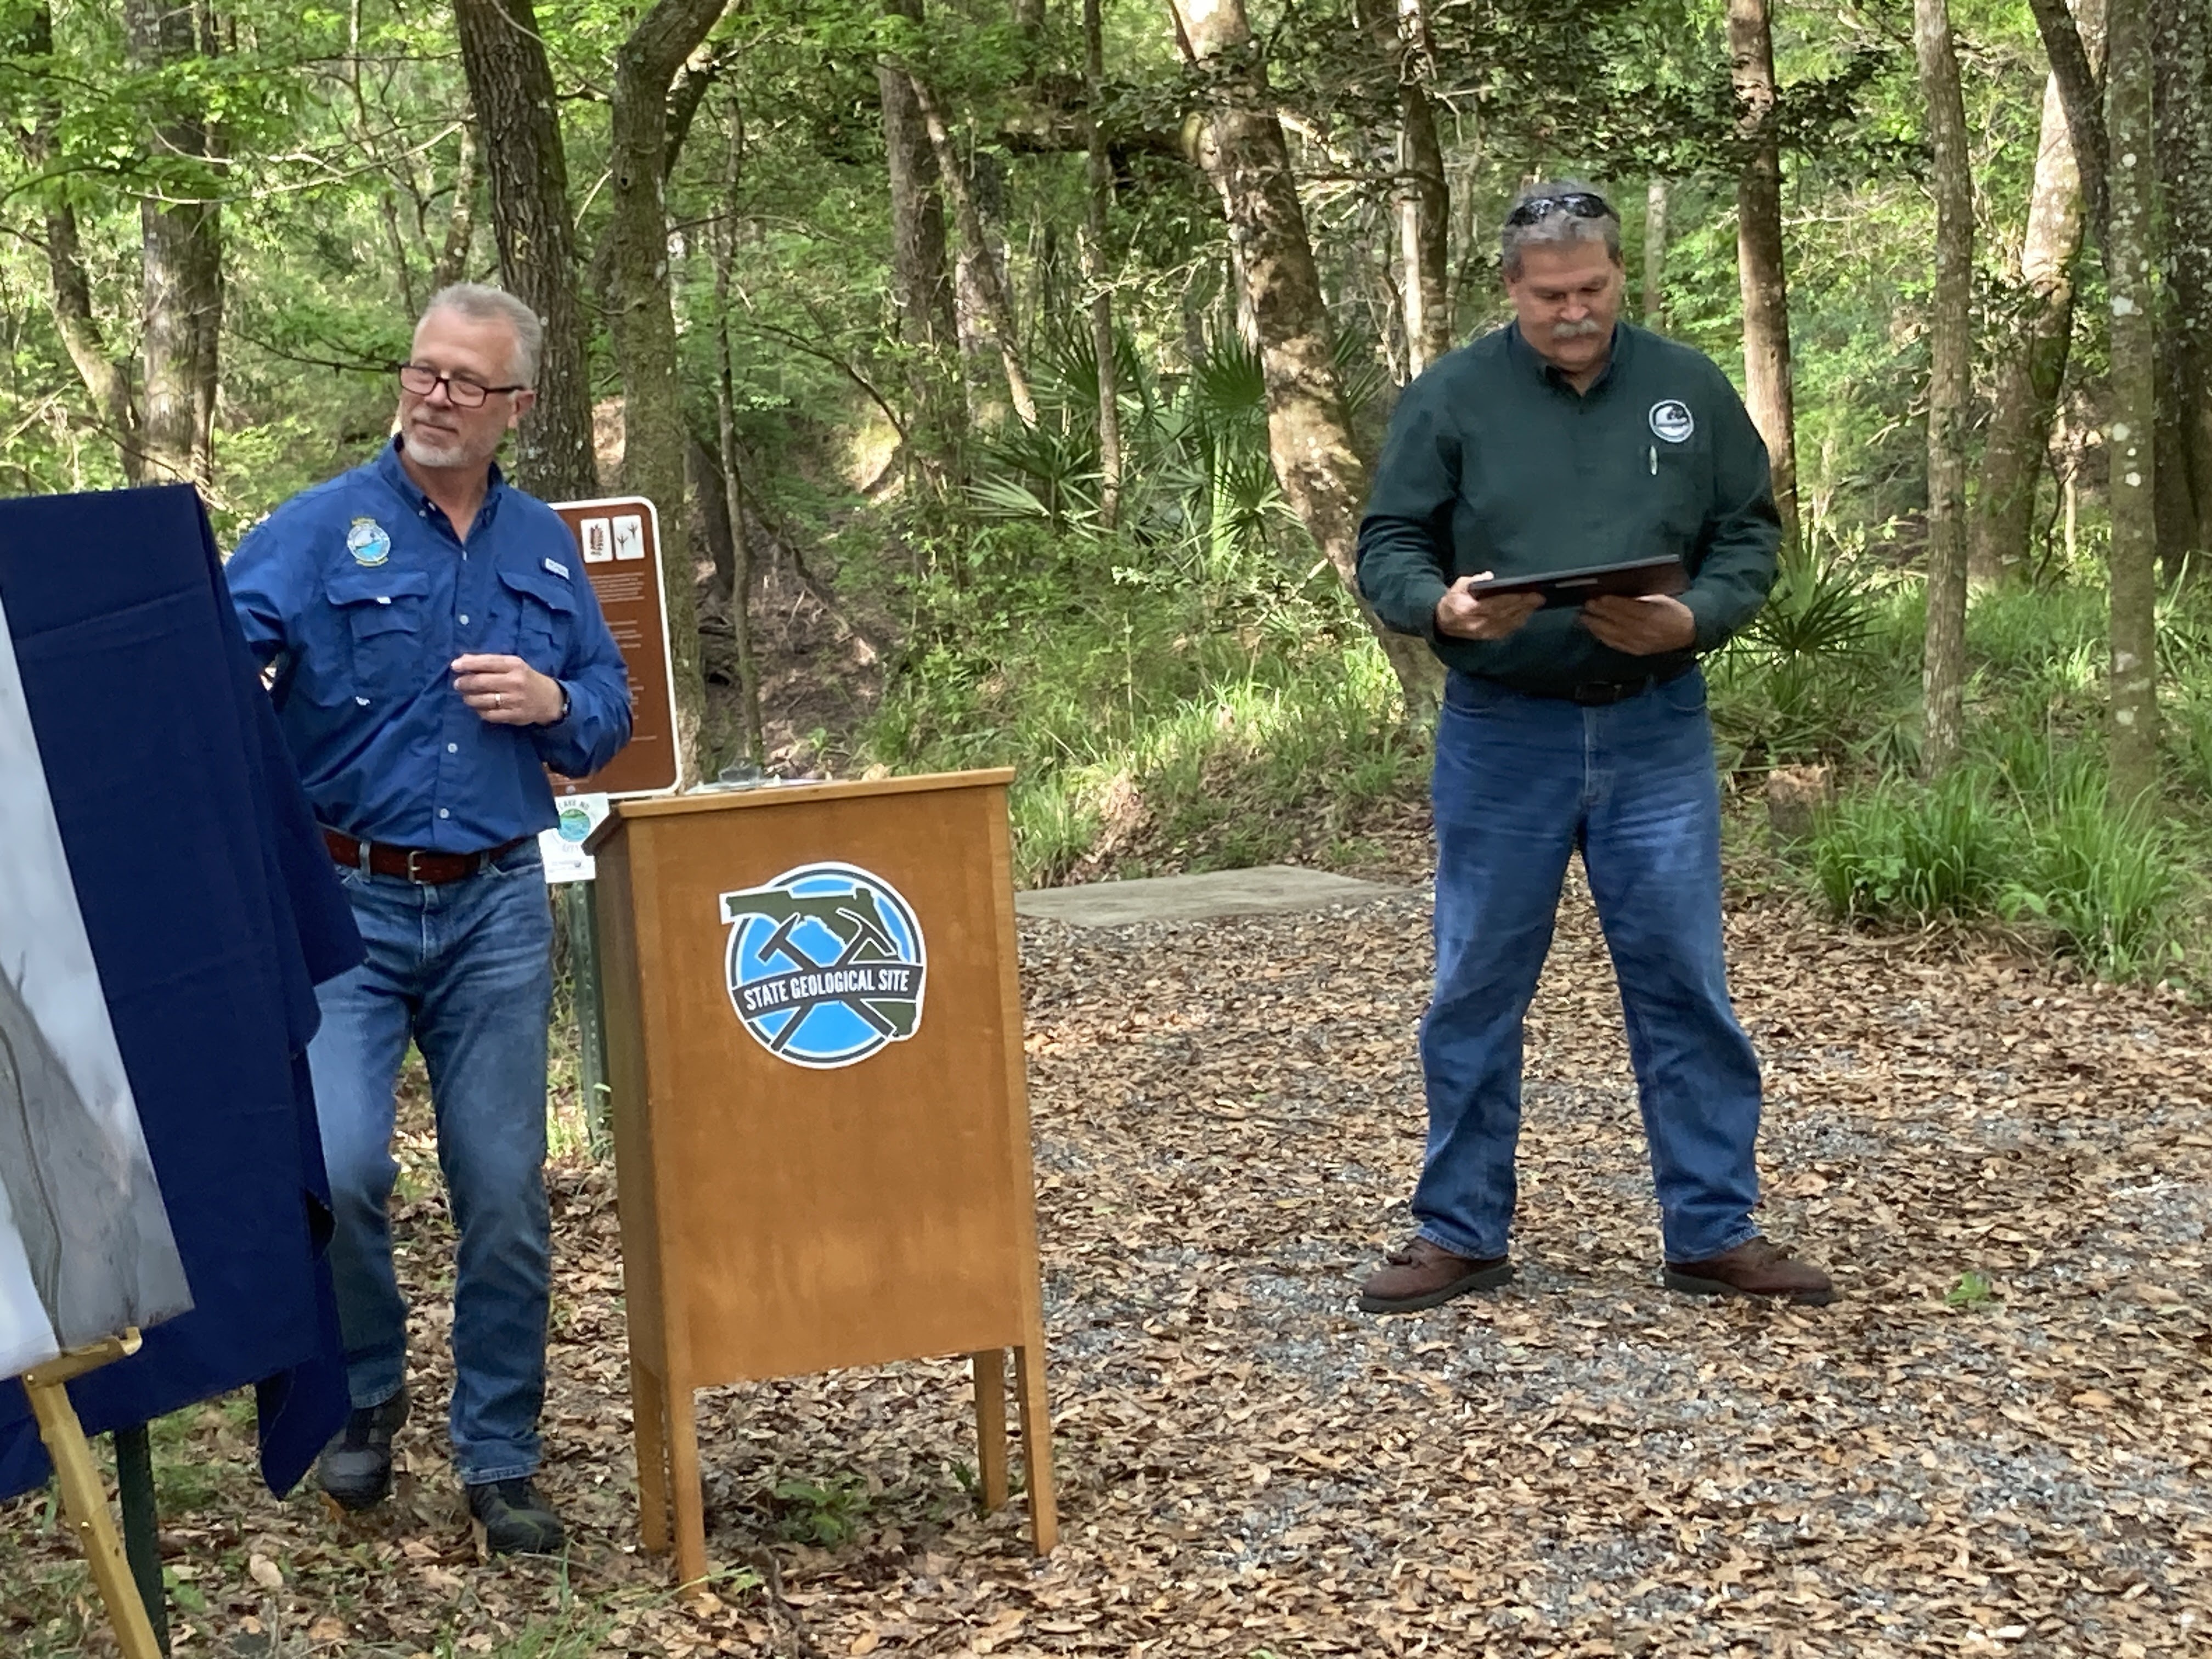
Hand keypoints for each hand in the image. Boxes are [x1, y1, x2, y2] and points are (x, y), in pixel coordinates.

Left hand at [452, 654, 563, 724]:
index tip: (454, 666)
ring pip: (482, 700)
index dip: (467, 664)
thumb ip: (489, 662)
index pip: (486, 663)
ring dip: (469, 698)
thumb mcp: (513, 665)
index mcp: (515, 665)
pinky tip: (478, 707)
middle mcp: (515, 682)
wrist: (550, 699)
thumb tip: (462, 660)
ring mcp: (515, 700)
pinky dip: (479, 711)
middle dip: (464, 683)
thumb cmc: (526, 678)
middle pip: (481, 682)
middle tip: (458, 684)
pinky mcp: (515, 715)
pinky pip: (489, 715)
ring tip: (466, 697)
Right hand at [1433, 573, 1542, 641]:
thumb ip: (1473, 580)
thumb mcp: (1458, 586)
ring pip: (1508, 624)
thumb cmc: (1454, 601)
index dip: (1512, 600)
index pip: (1494, 605)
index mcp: (1468, 610)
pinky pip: (1507, 630)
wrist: (1444, 622)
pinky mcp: (1488, 637)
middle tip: (1539, 597)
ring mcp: (1483, 633)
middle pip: (1505, 614)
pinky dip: (1518, 622)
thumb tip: (1489, 577)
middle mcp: (1477, 624)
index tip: (1526, 593)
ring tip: (1536, 603)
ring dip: (1524, 614)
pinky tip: (1526, 614)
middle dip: (1524, 605)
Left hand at [1581, 593, 1696, 655]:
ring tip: (1583, 617)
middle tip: (1585, 606)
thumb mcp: (1661, 598)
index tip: (1597, 597)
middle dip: (1599, 613)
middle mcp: (1645, 631)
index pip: (1627, 608)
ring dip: (1596, 626)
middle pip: (1617, 621)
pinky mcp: (1636, 651)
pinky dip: (1603, 637)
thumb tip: (1618, 594)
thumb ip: (1641, 597)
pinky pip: (1616, 644)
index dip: (1611, 603)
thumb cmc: (1673, 611)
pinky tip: (1594, 630)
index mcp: (1653, 615)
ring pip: (1613, 634)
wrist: (1687, 633)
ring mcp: (1640, 643)